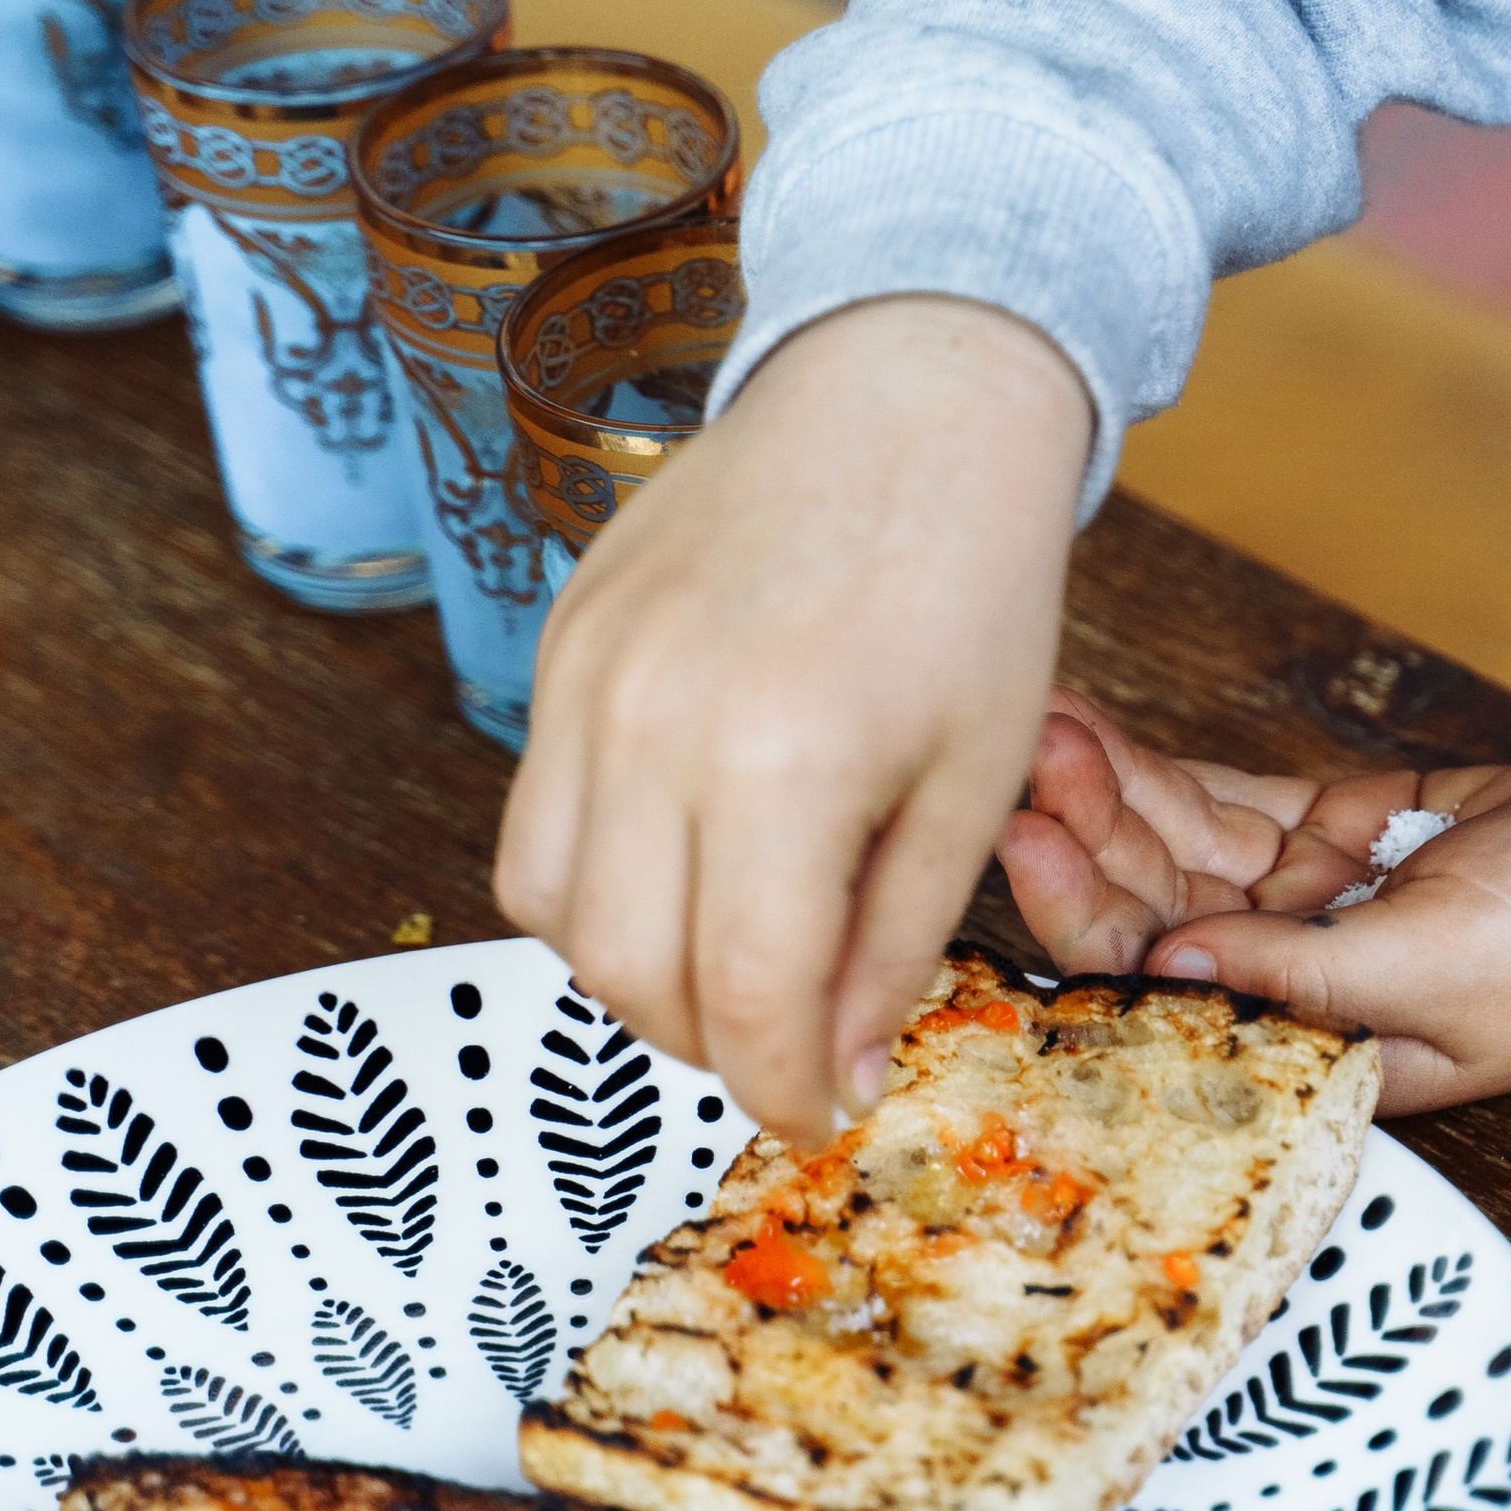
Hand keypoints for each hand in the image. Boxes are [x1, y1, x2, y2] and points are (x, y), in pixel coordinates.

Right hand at [497, 296, 1090, 1145]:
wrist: (904, 394)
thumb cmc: (971, 585)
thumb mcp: (974, 784)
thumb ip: (894, 942)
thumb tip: (837, 1070)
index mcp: (783, 765)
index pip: (747, 1001)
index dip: (783, 1090)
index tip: (821, 1115)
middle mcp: (655, 725)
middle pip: (630, 976)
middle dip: (714, 1044)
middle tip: (791, 1040)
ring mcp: (587, 680)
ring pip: (552, 913)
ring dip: (636, 972)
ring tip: (733, 958)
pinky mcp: (559, 647)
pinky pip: (536, 819)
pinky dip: (596, 883)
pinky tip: (686, 863)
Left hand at [999, 695, 1510, 1111]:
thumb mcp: (1438, 967)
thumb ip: (1300, 973)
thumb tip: (1168, 962)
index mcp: (1312, 1049)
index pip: (1164, 992)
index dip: (1087, 919)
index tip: (1029, 839)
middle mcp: (1296, 983)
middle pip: (1154, 912)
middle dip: (1083, 837)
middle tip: (1021, 757)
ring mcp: (1314, 904)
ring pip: (1178, 850)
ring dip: (1110, 795)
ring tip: (1050, 724)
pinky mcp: (1343, 834)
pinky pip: (1229, 806)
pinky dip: (1165, 773)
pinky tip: (1101, 735)